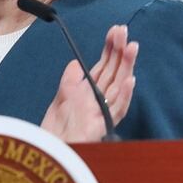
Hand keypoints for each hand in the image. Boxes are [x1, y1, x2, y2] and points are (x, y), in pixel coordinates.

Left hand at [41, 24, 137, 143]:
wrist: (49, 150)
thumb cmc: (56, 129)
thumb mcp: (61, 97)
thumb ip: (71, 79)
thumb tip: (78, 63)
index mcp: (91, 93)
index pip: (104, 66)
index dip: (110, 48)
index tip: (115, 31)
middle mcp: (100, 101)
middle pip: (114, 72)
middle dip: (119, 51)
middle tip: (124, 31)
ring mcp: (102, 113)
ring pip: (119, 86)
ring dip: (126, 67)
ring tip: (132, 47)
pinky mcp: (101, 127)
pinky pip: (116, 110)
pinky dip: (124, 95)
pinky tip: (130, 80)